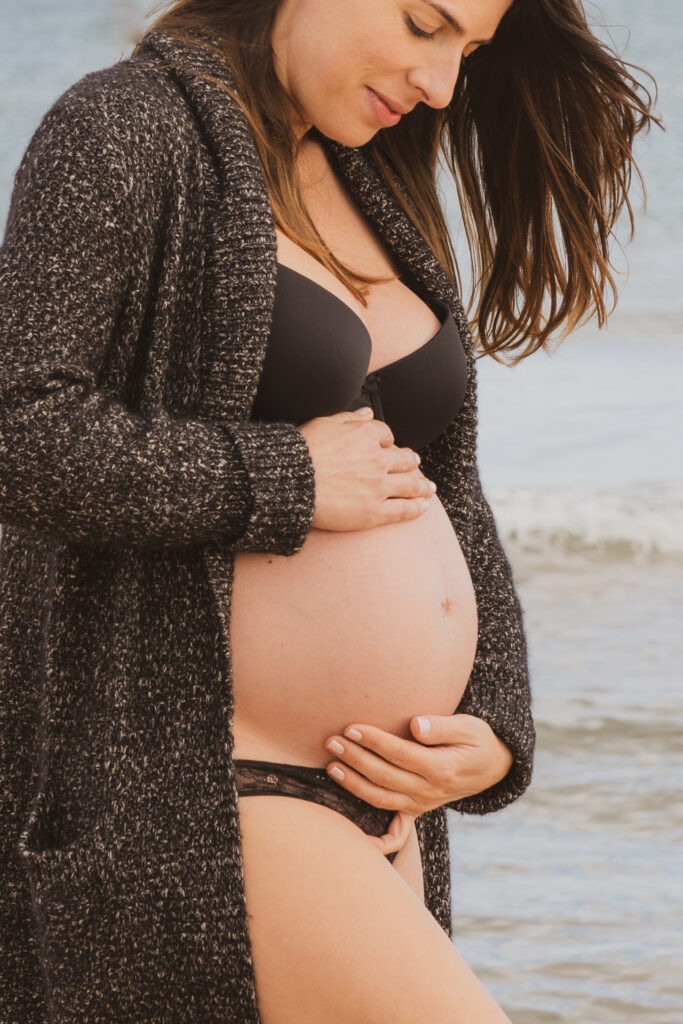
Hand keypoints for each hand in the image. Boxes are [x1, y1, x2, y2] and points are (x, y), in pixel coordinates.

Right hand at [297, 408, 435, 532]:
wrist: (291, 483)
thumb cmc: (300, 451)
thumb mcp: (323, 424)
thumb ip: (348, 419)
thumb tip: (368, 413)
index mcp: (366, 435)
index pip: (386, 435)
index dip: (389, 442)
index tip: (390, 447)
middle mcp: (378, 459)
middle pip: (405, 460)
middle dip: (412, 463)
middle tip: (417, 466)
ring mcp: (378, 486)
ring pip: (411, 485)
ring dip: (423, 486)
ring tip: (429, 489)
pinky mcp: (374, 512)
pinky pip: (404, 510)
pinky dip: (417, 508)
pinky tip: (424, 508)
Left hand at [323, 714, 513, 858]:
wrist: (492, 767)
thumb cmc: (476, 741)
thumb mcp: (468, 727)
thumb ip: (442, 726)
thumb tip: (415, 724)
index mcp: (442, 769)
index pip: (401, 754)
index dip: (374, 742)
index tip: (352, 728)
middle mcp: (430, 791)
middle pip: (385, 777)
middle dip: (356, 759)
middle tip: (332, 741)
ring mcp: (422, 804)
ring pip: (382, 799)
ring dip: (353, 785)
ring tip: (331, 766)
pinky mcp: (417, 810)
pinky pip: (397, 833)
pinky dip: (378, 843)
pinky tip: (356, 840)